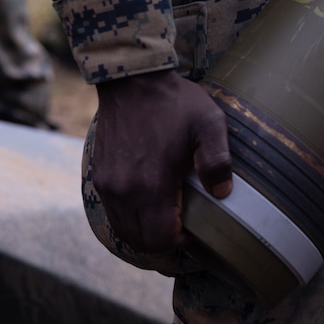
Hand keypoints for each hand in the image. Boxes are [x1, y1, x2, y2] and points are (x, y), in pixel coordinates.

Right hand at [92, 68, 232, 253]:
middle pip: (141, 241)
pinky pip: (113, 213)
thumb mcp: (209, 124)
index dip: (180, 241)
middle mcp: (124, 191)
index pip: (160, 239)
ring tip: (168, 214)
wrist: (133, 82)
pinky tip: (150, 201)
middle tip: (183, 224)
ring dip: (145, 230)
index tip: (194, 227)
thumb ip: (217, 161)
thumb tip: (222, 193)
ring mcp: (108, 185)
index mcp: (151, 185)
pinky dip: (130, 217)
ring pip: (124, 230)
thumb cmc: (175, 103)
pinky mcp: (100, 177)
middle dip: (163, 240)